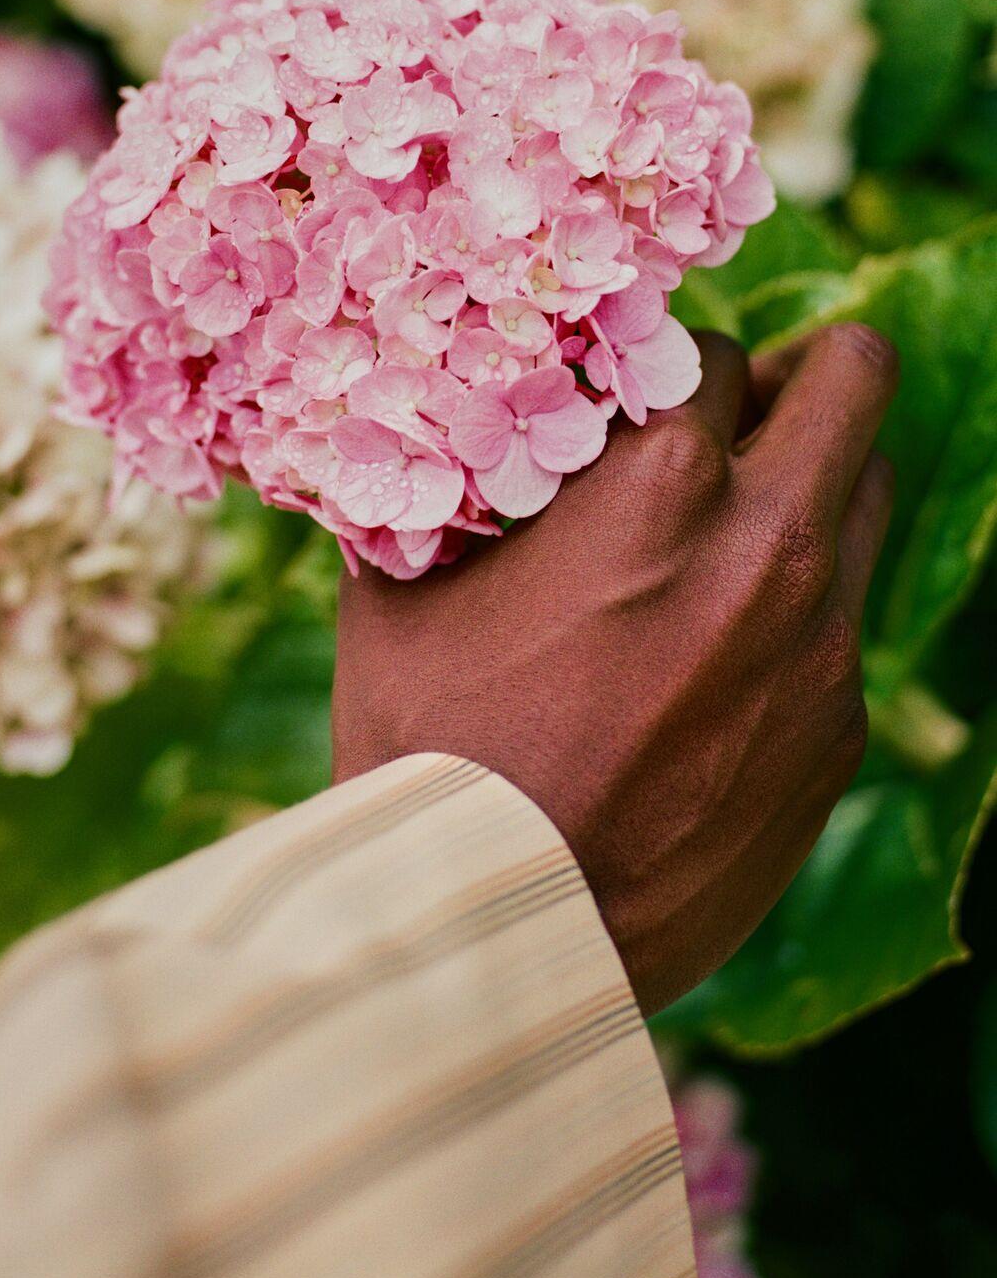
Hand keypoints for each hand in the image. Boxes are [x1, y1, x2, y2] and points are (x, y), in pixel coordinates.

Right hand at [332, 324, 898, 1011]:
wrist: (496, 926)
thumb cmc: (432, 751)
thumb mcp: (408, 590)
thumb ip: (461, 490)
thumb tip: (451, 438)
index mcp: (661, 483)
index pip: (711, 351)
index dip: (668, 370)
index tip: (643, 405)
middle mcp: (767, 544)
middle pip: (855, 374)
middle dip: (799, 375)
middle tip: (741, 417)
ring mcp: (821, 643)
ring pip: (869, 492)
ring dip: (809, 487)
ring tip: (731, 537)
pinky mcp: (839, 731)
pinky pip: (844, 622)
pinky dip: (795, 612)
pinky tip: (715, 668)